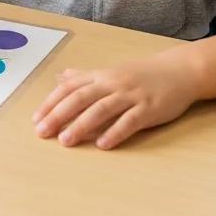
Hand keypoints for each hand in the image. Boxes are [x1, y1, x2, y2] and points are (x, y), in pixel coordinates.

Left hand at [32, 51, 199, 149]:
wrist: (179, 71)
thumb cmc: (141, 74)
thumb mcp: (110, 72)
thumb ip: (84, 76)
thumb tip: (59, 78)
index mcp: (101, 76)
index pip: (69, 88)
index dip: (51, 102)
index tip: (36, 119)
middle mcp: (112, 83)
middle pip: (80, 98)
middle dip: (58, 114)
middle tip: (42, 132)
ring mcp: (130, 95)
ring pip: (101, 109)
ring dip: (81, 125)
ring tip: (66, 141)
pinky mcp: (149, 108)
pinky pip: (129, 121)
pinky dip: (115, 132)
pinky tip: (102, 144)